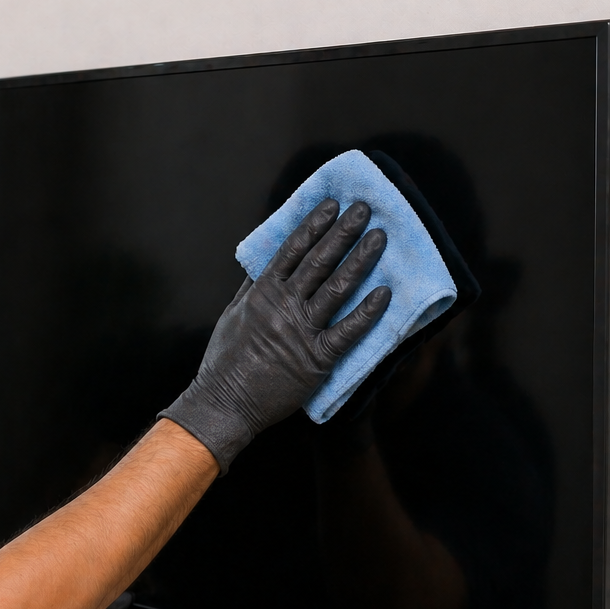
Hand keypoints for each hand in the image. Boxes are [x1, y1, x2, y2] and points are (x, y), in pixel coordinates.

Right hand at [159, 199, 391, 472]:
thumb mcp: (233, 315)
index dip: (314, 225)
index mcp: (262, 293)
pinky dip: (367, 312)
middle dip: (343, 232)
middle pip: (319, 261)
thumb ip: (252, 287)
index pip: (292, 250)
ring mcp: (300, 331)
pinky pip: (347, 331)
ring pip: (336, 288)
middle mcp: (282, 306)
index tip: (332, 205)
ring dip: (360, 260)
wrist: (224, 403)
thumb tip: (268, 260)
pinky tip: (385, 293)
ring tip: (378, 237)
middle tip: (364, 210)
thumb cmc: (224, 361)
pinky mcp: (316, 359)